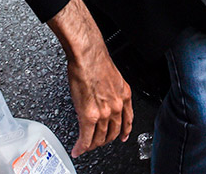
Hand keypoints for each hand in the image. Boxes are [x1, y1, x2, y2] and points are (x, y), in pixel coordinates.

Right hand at [47, 0, 133, 156]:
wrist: (88, 55)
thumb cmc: (95, 60)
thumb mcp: (112, 77)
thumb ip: (110, 91)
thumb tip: (103, 97)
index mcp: (124, 95)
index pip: (128, 119)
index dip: (125, 131)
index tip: (123, 136)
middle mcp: (117, 106)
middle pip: (113, 132)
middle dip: (105, 140)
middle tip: (98, 142)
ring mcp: (104, 113)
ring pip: (100, 137)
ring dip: (92, 145)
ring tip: (86, 147)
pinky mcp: (89, 116)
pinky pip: (86, 137)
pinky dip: (82, 146)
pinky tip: (78, 149)